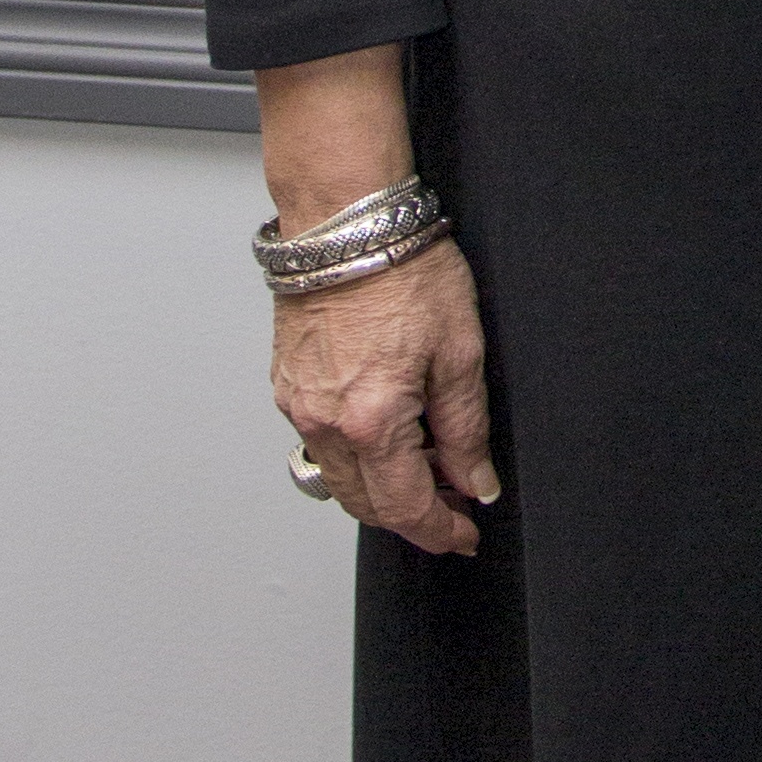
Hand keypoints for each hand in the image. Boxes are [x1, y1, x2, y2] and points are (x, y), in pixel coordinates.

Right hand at [272, 239, 498, 557]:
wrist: (348, 225)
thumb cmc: (404, 272)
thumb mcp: (460, 353)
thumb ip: (467, 430)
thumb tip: (475, 482)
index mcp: (372, 422)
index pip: (405, 508)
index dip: (440, 532)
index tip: (463, 535)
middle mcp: (325, 423)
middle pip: (366, 505)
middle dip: (411, 516)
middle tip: (452, 504)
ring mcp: (298, 406)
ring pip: (339, 478)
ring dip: (381, 487)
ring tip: (426, 463)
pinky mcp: (286, 386)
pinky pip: (320, 442)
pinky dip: (355, 453)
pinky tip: (388, 429)